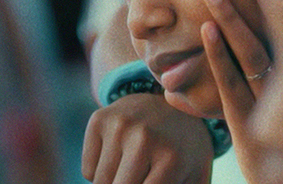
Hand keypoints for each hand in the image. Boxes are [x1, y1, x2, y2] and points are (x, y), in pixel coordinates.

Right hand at [82, 93, 213, 183]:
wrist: (173, 107)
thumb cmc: (184, 153)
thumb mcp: (194, 180)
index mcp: (171, 158)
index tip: (149, 183)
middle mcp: (143, 138)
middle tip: (142, 177)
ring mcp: (119, 126)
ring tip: (135, 171)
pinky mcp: (99, 119)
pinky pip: (88, 170)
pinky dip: (99, 173)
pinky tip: (120, 156)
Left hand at [201, 0, 270, 181]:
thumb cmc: (266, 158)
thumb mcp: (244, 125)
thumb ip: (210, 103)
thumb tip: (171, 88)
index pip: (281, 32)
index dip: (269, 0)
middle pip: (273, 35)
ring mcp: (273, 106)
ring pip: (253, 54)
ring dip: (233, 21)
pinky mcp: (252, 125)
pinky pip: (233, 84)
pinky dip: (218, 57)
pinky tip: (206, 33)